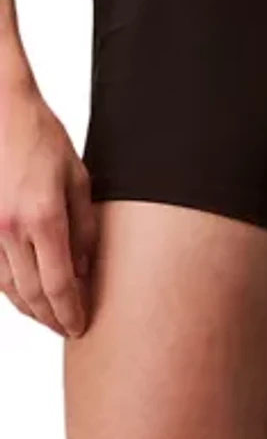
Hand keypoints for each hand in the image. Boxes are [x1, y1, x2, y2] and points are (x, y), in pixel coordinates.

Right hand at [0, 60, 97, 337]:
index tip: (81, 326)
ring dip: (29, 309)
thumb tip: (85, 269)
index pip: (60, 285)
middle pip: (31, 294)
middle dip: (51, 318)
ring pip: (8, 287)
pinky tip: (24, 294)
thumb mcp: (78, 180)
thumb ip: (83, 229)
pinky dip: (10, 289)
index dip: (71, 312)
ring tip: (49, 318)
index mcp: (43, 217)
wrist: (0, 110)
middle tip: (68, 328)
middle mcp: (11, 229)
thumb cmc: (42, 138)